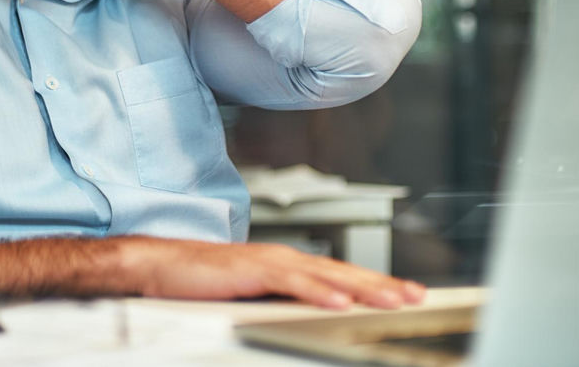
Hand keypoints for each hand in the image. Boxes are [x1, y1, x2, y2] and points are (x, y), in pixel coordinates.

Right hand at [122, 238, 425, 309]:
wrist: (161, 266)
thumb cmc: (202, 284)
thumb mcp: (252, 298)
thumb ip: (282, 305)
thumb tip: (314, 319)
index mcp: (287, 266)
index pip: (340, 277)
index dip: (375, 286)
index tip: (406, 296)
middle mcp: (284, 259)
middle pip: (343, 274)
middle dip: (383, 286)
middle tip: (417, 297)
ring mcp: (270, 262)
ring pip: (326, 276)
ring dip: (363, 288)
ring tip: (393, 300)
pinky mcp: (252, 270)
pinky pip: (291, 282)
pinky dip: (318, 292)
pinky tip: (340, 302)